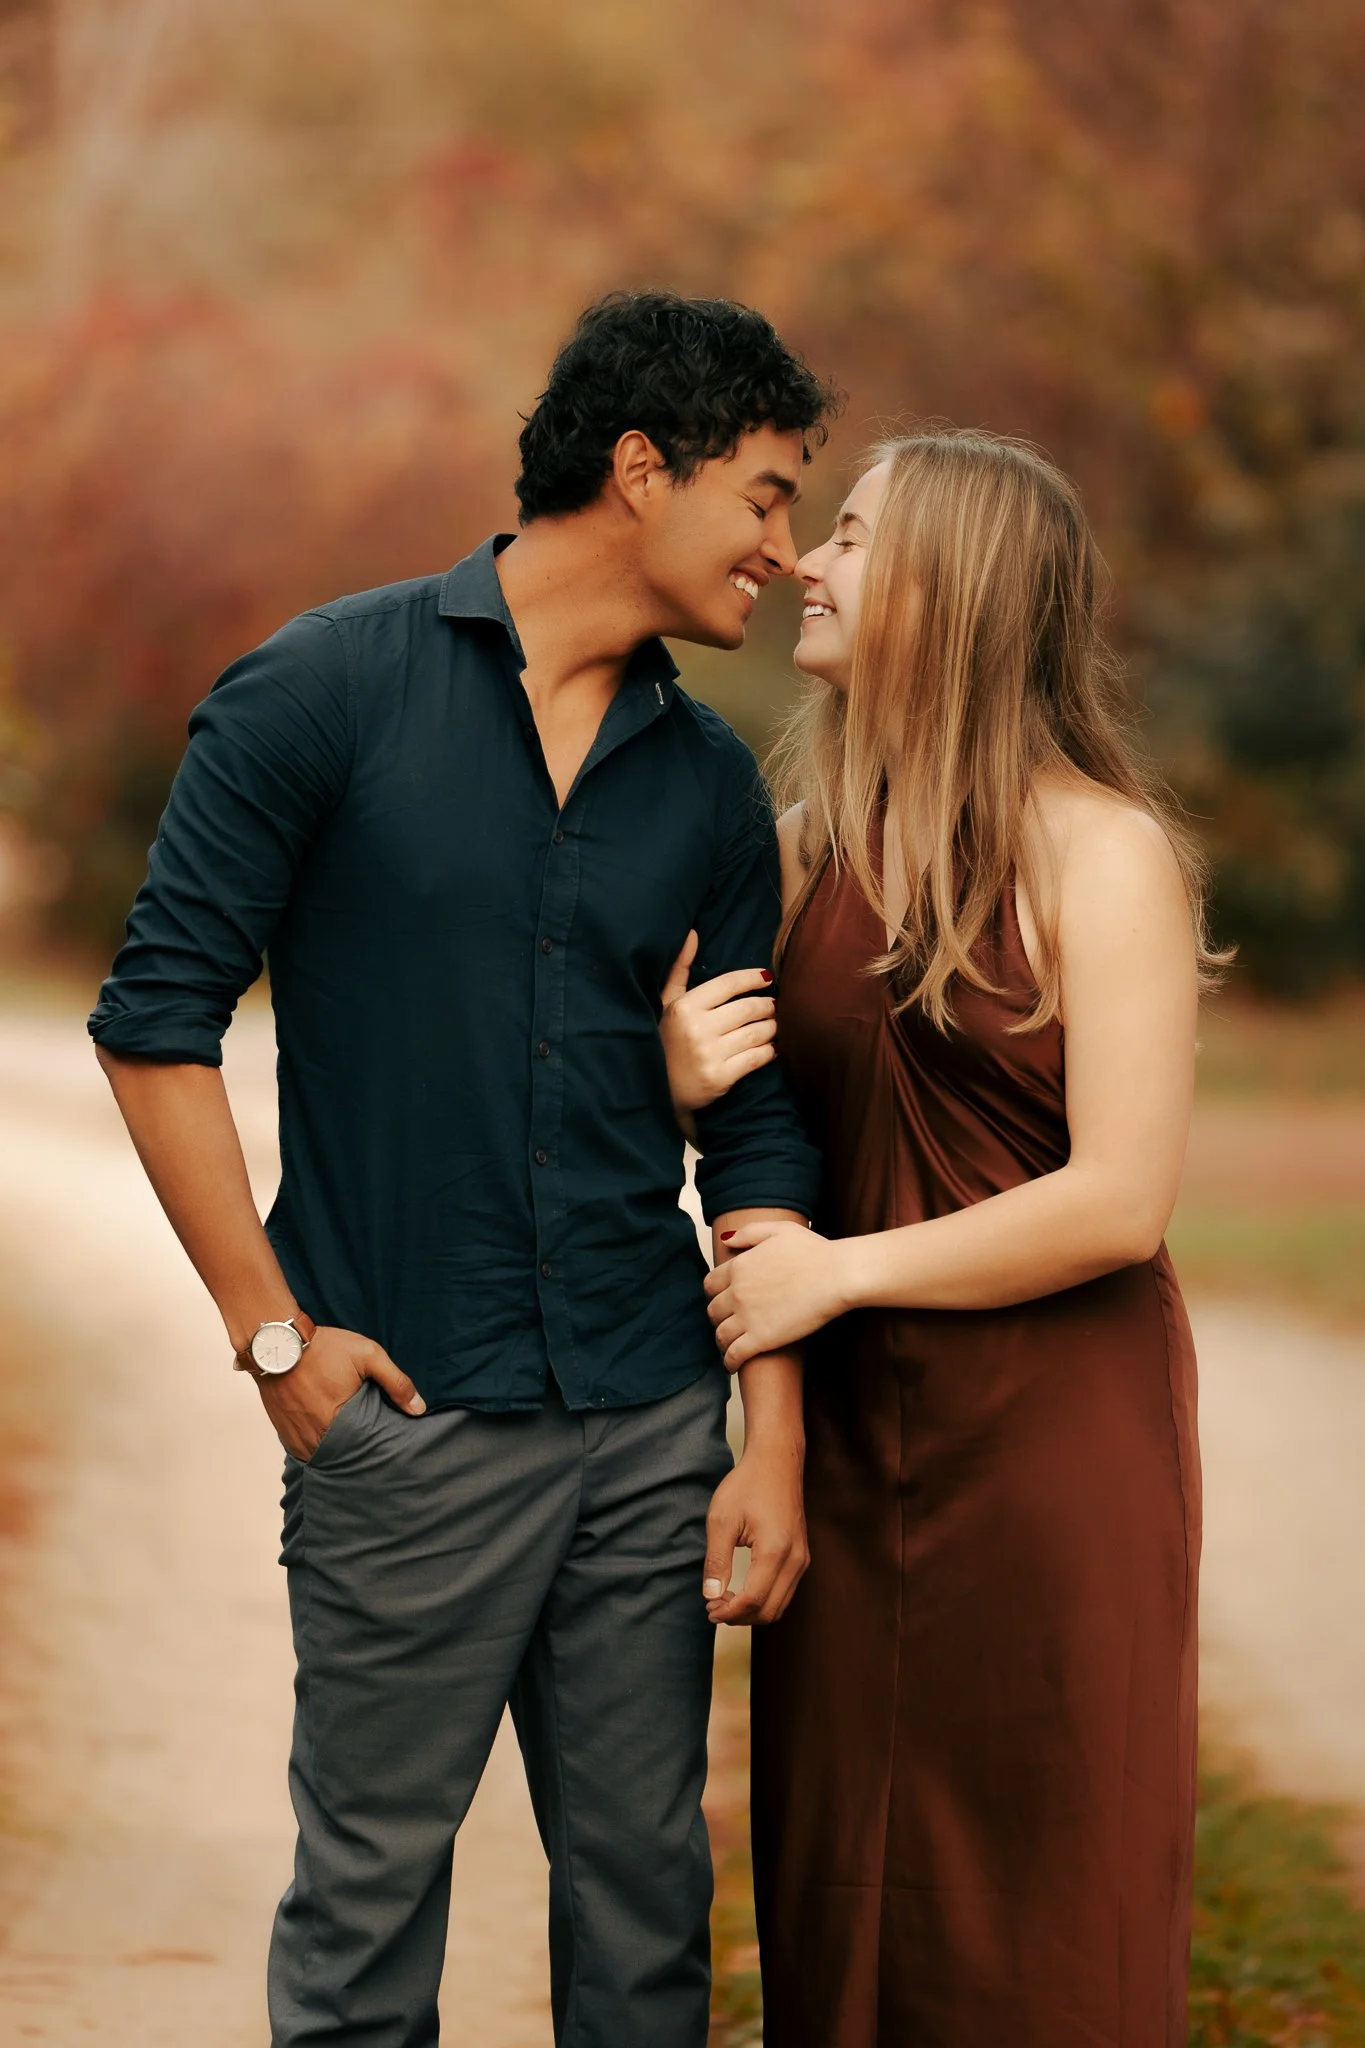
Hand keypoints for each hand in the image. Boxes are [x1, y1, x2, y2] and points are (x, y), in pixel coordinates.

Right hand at [254, 1325, 425, 1460]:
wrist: (274, 1341)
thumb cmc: (323, 1346)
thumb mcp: (367, 1355)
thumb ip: (396, 1382)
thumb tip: (419, 1409)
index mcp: (337, 1421)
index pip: (364, 1450)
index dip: (374, 1448)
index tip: (382, 1443)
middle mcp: (313, 1435)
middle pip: (342, 1457)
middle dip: (355, 1453)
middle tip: (367, 1443)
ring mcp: (295, 1436)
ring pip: (321, 1456)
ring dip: (334, 1452)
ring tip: (349, 1442)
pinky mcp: (282, 1432)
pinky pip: (303, 1450)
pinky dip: (316, 1446)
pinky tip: (328, 1435)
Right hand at [660, 929, 776, 1113]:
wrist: (656, 1091)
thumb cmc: (663, 1041)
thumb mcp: (665, 1004)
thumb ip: (679, 969)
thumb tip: (693, 933)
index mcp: (684, 1007)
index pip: (728, 984)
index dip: (752, 979)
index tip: (766, 979)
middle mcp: (697, 1029)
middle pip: (748, 1008)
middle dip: (766, 1006)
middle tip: (772, 1006)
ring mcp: (710, 1054)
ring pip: (757, 1032)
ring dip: (772, 1028)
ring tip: (773, 1025)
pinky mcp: (721, 1078)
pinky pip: (757, 1058)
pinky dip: (769, 1051)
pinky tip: (771, 1048)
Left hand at [702, 1438, 807, 1626]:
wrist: (776, 1461)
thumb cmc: (748, 1484)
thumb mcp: (722, 1519)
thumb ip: (716, 1561)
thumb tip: (711, 1596)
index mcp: (776, 1550)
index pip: (754, 1600)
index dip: (729, 1612)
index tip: (708, 1609)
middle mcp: (796, 1559)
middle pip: (770, 1611)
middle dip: (740, 1617)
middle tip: (714, 1607)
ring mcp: (802, 1559)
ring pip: (780, 1605)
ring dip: (752, 1611)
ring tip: (725, 1601)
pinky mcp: (801, 1556)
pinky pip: (785, 1591)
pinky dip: (764, 1600)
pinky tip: (742, 1591)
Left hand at [704, 1222, 849, 1368]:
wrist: (837, 1276)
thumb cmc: (815, 1252)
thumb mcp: (779, 1230)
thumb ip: (749, 1233)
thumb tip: (726, 1241)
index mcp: (739, 1266)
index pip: (710, 1284)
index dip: (715, 1294)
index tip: (722, 1300)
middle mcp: (737, 1292)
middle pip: (713, 1310)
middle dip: (719, 1317)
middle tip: (728, 1322)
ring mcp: (747, 1316)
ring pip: (721, 1334)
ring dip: (722, 1341)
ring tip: (729, 1346)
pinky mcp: (761, 1339)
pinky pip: (734, 1355)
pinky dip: (730, 1362)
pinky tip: (733, 1365)